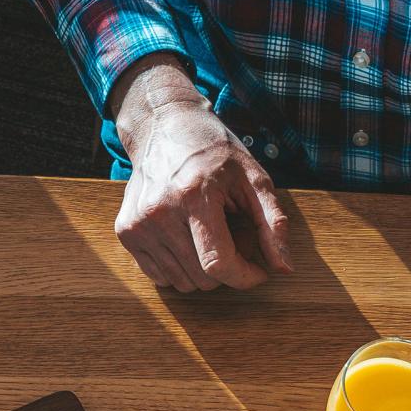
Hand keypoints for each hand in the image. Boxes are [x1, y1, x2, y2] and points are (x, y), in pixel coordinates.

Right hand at [110, 55, 291, 291]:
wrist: (165, 127)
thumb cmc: (214, 152)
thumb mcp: (253, 178)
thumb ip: (272, 223)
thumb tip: (284, 269)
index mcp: (194, 195)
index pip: (218, 264)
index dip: (245, 277)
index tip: (259, 272)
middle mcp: (160, 212)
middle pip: (203, 278)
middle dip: (227, 267)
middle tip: (232, 236)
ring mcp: (138, 224)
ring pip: (183, 282)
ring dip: (203, 268)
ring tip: (208, 233)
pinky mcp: (126, 232)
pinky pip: (161, 277)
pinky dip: (180, 267)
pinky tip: (186, 237)